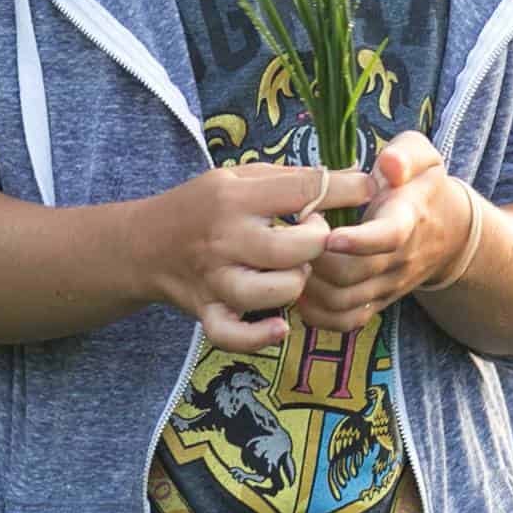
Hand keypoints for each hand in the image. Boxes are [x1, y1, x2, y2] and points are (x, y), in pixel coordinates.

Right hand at [136, 162, 365, 354]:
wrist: (143, 243)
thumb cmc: (204, 204)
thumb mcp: (240, 176)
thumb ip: (292, 179)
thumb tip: (355, 175)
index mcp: (236, 198)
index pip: (303, 191)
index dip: (346, 189)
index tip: (369, 187)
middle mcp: (226, 239)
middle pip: (294, 248)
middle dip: (320, 241)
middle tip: (316, 235)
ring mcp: (215, 279)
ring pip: (273, 292)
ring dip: (296, 283)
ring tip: (294, 269)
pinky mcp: (207, 311)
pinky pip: (234, 335)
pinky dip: (260, 336)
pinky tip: (280, 325)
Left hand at [293, 133, 476, 333]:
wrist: (447, 231)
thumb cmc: (421, 186)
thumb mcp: (422, 157)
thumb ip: (406, 155)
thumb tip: (389, 164)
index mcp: (407, 219)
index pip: (388, 236)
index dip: (358, 241)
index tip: (329, 235)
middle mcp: (398, 259)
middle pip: (351, 276)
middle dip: (314, 259)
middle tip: (294, 234)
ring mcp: (386, 286)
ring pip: (341, 303)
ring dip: (308, 286)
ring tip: (291, 259)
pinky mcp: (376, 303)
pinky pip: (343, 322)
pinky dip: (316, 313)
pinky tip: (301, 287)